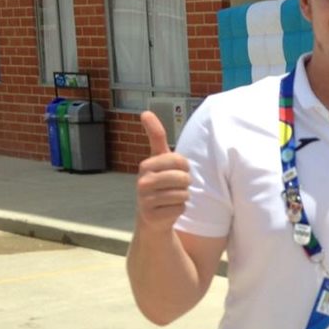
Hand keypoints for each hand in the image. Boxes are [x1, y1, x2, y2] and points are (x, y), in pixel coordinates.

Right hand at [135, 111, 190, 232]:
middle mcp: (142, 181)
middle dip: (186, 184)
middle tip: (175, 187)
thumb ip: (155, 136)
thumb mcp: (159, 159)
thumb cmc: (161, 183)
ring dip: (183, 197)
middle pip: (183, 178)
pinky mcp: (151, 216)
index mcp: (146, 165)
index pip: (180, 160)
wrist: (152, 217)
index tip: (176, 171)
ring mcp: (145, 199)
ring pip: (183, 194)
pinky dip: (179, 210)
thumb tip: (145, 111)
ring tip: (171, 198)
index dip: (185, 167)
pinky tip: (168, 210)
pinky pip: (180, 208)